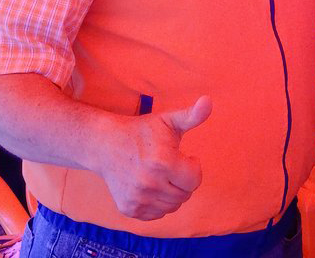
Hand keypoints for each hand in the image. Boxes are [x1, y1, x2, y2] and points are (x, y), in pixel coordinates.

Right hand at [97, 95, 211, 220]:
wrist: (106, 145)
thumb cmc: (142, 131)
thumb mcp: (168, 120)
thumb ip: (192, 115)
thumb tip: (209, 101)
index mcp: (162, 162)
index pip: (195, 180)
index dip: (193, 167)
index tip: (184, 157)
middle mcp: (149, 184)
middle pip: (185, 194)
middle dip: (183, 180)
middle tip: (172, 166)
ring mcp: (138, 198)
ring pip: (173, 206)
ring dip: (173, 192)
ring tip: (162, 175)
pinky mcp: (130, 209)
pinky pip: (157, 214)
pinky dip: (159, 203)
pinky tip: (152, 186)